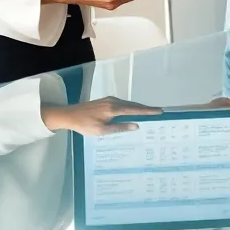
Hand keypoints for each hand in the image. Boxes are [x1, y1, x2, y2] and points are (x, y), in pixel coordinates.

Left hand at [40, 97, 161, 135]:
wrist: (70, 115)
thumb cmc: (85, 125)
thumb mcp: (103, 130)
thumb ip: (120, 127)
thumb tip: (136, 125)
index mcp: (114, 109)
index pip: (135, 109)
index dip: (148, 110)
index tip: (159, 111)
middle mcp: (114, 101)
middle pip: (133, 104)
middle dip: (146, 108)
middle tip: (158, 111)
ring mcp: (110, 100)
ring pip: (128, 103)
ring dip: (138, 107)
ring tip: (148, 112)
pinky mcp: (106, 100)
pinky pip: (122, 103)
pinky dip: (130, 106)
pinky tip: (132, 110)